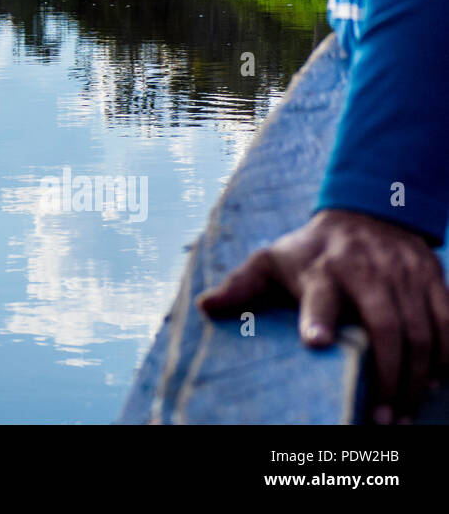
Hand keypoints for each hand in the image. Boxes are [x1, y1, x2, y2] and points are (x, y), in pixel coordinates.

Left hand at [197, 208, 448, 423]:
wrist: (367, 210)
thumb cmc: (311, 248)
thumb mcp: (271, 258)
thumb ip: (241, 284)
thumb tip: (205, 307)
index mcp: (321, 269)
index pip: (320, 295)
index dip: (318, 317)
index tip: (315, 343)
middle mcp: (364, 272)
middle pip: (384, 324)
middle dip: (386, 374)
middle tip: (382, 419)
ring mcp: (402, 276)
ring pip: (421, 331)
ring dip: (416, 378)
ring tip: (402, 414)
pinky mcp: (431, 280)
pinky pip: (448, 322)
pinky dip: (447, 355)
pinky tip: (435, 384)